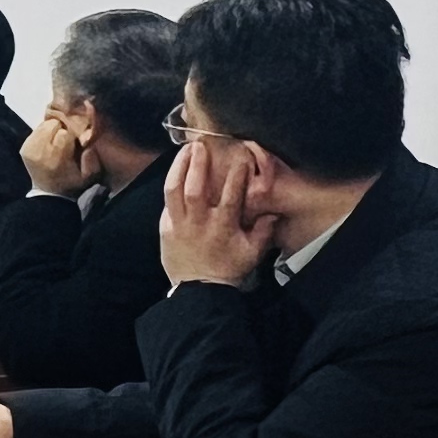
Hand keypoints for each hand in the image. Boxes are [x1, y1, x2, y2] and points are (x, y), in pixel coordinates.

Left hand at [22, 105, 94, 197]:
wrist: (48, 192)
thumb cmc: (70, 183)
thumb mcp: (87, 177)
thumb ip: (91, 161)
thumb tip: (87, 144)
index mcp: (56, 158)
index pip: (64, 133)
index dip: (71, 134)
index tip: (74, 141)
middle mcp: (40, 152)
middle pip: (52, 124)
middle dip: (60, 129)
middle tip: (65, 139)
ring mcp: (29, 149)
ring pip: (43, 125)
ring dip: (52, 129)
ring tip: (56, 140)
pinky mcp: (24, 148)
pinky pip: (36, 130)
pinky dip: (43, 133)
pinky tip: (48, 142)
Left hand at [156, 136, 279, 288]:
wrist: (199, 292)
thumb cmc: (228, 270)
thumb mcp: (252, 254)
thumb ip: (263, 232)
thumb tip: (272, 212)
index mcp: (222, 228)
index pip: (230, 196)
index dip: (235, 176)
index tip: (240, 159)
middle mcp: (198, 224)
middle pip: (194, 189)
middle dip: (197, 165)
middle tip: (201, 145)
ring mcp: (178, 225)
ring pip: (173, 191)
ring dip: (178, 168)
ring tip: (184, 151)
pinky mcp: (165, 229)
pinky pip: (166, 203)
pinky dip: (170, 185)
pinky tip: (175, 172)